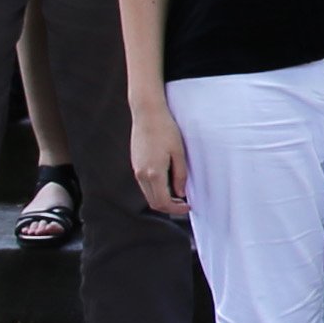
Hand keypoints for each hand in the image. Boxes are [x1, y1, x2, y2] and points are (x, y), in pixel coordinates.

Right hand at [130, 100, 190, 218]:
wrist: (147, 113)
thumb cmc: (166, 130)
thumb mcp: (179, 153)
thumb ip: (180, 175)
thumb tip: (180, 193)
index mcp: (154, 173)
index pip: (163, 202)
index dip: (176, 208)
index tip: (188, 206)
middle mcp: (141, 175)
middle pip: (153, 202)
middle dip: (169, 207)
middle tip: (184, 203)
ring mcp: (136, 169)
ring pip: (148, 194)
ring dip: (162, 198)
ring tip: (178, 193)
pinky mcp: (135, 164)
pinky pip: (144, 184)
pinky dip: (156, 189)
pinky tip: (167, 181)